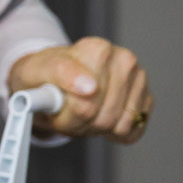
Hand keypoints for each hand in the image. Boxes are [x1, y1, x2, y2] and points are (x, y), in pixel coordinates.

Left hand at [8, 36, 152, 144]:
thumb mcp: (36, 72)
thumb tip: (89, 88)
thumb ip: (60, 75)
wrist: (53, 80)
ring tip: (81, 110)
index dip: (69, 113)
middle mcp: (124, 60)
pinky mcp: (146, 100)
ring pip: (119, 126)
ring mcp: (139, 80)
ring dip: (95, 128)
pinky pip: (132, 132)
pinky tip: (98, 115)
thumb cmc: (45, 76)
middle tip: (67, 110)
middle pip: (105, 117)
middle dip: (81, 122)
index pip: (87, 102)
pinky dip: (112, 133)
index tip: (59, 105)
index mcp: (98, 49)